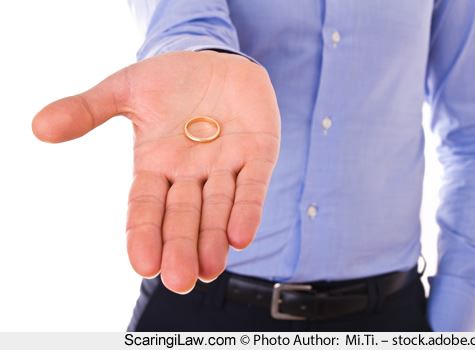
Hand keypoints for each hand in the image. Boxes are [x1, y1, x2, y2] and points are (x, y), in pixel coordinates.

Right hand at [32, 51, 279, 292]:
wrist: (215, 60)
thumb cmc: (169, 79)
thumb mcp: (126, 89)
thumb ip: (88, 109)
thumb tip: (38, 127)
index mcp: (157, 166)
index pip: (147, 207)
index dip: (144, 234)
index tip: (142, 264)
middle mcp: (191, 175)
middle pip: (184, 217)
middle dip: (181, 247)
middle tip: (180, 281)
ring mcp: (226, 166)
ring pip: (219, 209)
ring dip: (214, 239)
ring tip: (208, 269)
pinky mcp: (259, 154)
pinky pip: (253, 186)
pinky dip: (247, 210)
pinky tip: (240, 236)